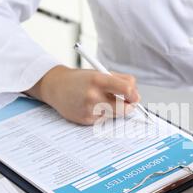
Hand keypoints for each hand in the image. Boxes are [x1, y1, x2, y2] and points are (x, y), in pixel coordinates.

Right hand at [26, 66, 140, 124]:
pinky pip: (104, 119)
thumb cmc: (81, 79)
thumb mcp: (99, 73)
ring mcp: (89, 109)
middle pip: (124, 108)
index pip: (126, 89)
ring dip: (115, 109)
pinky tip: (92, 107)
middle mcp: (93, 95)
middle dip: (129, 106)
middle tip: (129, 103)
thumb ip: (120, 80)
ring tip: (104, 100)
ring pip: (115, 114)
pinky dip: (103, 114)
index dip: (134, 95)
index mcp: (98, 79)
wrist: (56, 87)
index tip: (135, 96)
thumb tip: (136, 95)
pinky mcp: (85, 120)